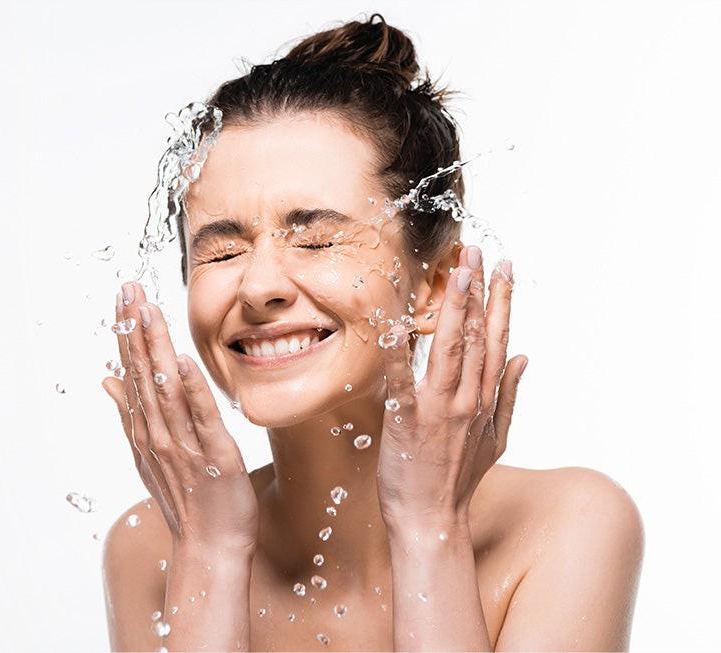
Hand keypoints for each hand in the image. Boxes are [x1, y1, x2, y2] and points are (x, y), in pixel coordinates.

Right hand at [102, 282, 258, 554]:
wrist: (209, 548)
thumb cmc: (185, 500)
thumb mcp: (149, 455)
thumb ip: (129, 414)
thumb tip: (107, 379)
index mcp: (145, 429)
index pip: (131, 371)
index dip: (126, 333)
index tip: (122, 297)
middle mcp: (158, 434)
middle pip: (142, 373)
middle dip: (135, 328)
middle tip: (128, 288)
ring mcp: (184, 445)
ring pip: (165, 388)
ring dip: (155, 347)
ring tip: (148, 310)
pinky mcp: (215, 456)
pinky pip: (201, 418)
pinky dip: (191, 389)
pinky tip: (182, 360)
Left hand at [376, 246, 527, 524]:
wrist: (433, 518)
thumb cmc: (459, 478)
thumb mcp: (497, 438)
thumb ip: (511, 395)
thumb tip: (525, 356)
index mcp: (486, 400)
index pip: (497, 340)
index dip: (501, 301)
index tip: (504, 267)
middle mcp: (467, 399)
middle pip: (476, 336)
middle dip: (477, 290)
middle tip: (476, 251)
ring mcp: (438, 409)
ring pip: (450, 348)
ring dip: (454, 307)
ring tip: (458, 271)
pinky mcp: (406, 421)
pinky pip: (401, 380)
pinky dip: (398, 353)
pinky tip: (396, 324)